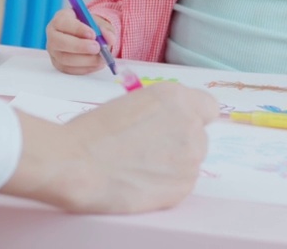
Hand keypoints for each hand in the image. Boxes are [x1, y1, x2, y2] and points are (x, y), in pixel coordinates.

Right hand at [1, 83, 220, 212]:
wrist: (78, 164)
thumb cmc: (93, 131)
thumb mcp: (132, 103)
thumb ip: (160, 110)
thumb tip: (167, 123)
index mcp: (176, 98)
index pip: (208, 106)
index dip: (192, 115)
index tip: (177, 123)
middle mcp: (190, 126)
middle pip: (198, 135)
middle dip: (178, 141)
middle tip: (146, 147)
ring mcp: (190, 160)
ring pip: (189, 161)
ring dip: (171, 163)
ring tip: (137, 165)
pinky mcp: (182, 189)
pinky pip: (180, 184)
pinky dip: (165, 184)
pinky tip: (139, 180)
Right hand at [46, 8, 116, 74]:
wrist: (84, 36)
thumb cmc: (88, 26)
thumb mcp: (98, 22)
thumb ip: (105, 29)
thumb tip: (110, 39)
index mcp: (60, 19)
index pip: (63, 23)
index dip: (77, 29)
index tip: (93, 34)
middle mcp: (53, 35)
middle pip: (59, 42)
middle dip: (79, 46)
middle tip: (97, 48)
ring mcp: (54, 51)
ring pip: (65, 59)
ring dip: (85, 60)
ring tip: (101, 58)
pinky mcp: (58, 64)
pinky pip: (69, 70)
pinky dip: (85, 68)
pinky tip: (97, 64)